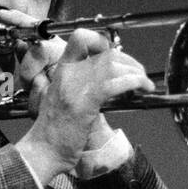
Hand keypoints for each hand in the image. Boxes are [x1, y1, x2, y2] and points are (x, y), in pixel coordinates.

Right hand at [1, 12, 153, 180]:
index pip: (81, 38)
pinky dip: (135, 82)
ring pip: (113, 65)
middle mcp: (68, 73)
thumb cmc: (55, 130)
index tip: (116, 54)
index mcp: (62, 70)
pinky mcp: (85, 102)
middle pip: (105, 52)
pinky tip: (142, 88)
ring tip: (144, 83)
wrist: (43, 150)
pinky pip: (115, 83)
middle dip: (129, 60)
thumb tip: (108, 77)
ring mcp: (76, 86)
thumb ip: (81, 84)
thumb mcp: (64, 97)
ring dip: (136, 72)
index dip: (102, 41)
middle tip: (139, 73)